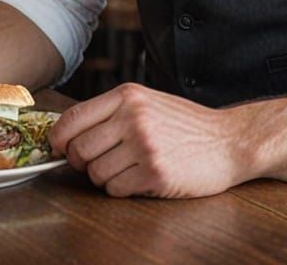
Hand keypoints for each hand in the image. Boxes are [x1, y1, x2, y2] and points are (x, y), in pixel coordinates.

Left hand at [49, 83, 244, 197]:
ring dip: (105, 178)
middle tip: (97, 163)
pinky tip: (141, 178)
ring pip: (95, 173)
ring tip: (127, 169)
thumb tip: (66, 132)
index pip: (72, 118)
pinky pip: (115, 190)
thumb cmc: (185, 124)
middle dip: (81, 163)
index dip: (58, 138)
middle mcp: (133, 116)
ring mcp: (144, 144)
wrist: (228, 140)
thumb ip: (111, 112)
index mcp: (127, 95)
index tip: (58, 148)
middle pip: (78, 149)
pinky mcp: (154, 172)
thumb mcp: (147, 102)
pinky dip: (122, 190)